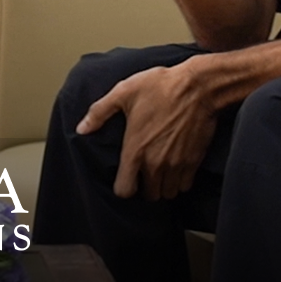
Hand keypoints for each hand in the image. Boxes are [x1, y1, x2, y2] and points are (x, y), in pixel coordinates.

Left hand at [76, 64, 216, 200]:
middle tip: (145, 172)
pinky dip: (180, 181)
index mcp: (135, 150)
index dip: (124, 187)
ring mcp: (176, 164)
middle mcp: (155, 163)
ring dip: (163, 186)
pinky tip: (177, 167)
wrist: (199, 86)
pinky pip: (185, 185)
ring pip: (167, 193)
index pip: (124, 191)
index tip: (127, 177)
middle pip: (149, 195)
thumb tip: (81, 128)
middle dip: (145, 187)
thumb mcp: (124, 92)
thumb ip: (99, 112)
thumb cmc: (162, 86)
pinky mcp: (194, 161)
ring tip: (161, 172)